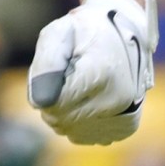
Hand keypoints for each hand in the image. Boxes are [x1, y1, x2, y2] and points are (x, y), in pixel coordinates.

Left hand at [28, 0, 157, 144]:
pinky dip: (78, 120)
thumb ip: (45, 65)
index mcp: (99, 74)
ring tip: (73, 86)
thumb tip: (38, 102)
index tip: (51, 71)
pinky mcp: (126, 127)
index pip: (54, 103)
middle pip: (61, 119)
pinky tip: (85, 98)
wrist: (126, 30)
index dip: (42, 88)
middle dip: (51, 100)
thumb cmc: (85, 30)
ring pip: (71, 131)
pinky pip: (86, 135)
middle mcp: (117, 100)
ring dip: (63, 112)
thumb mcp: (58, 33)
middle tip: (60, 77)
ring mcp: (124, 117)